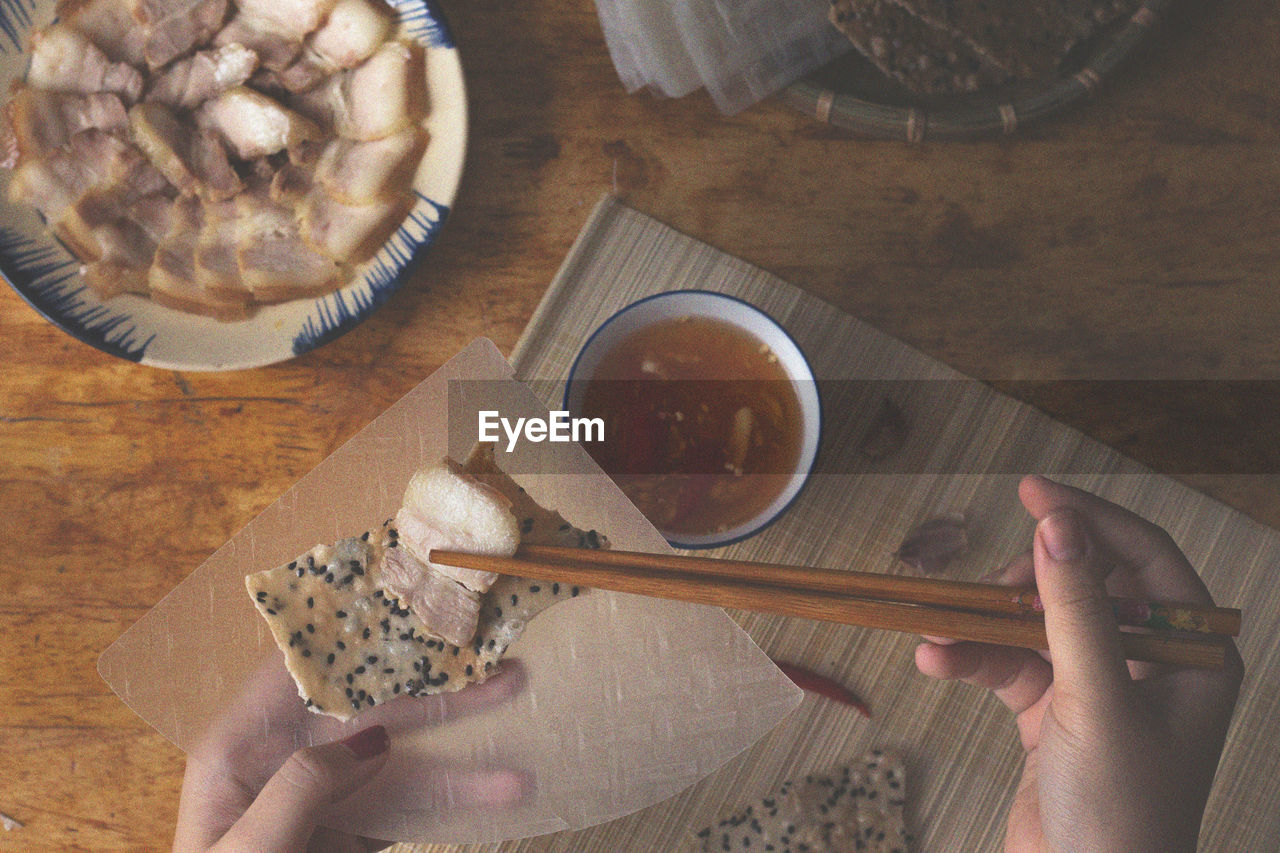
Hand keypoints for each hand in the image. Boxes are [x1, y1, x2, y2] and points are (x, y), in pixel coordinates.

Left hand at [173, 658, 529, 852]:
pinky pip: (410, 801)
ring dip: (460, 744)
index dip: (350, 634)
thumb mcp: (248, 848)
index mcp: (242, 748)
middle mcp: (288, 759)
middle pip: (369, 705)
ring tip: (518, 729)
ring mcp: (328, 796)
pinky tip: (498, 791)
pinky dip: (454, 794)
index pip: (299, 668)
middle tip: (500, 668)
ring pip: (402, 755)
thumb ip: (303, 787)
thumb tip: (374, 739)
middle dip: (435, 688)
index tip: (410, 609)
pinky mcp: (355, 832)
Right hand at [915, 475, 1242, 852]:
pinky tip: (937, 659)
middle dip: (1029, 579)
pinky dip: (973, 659)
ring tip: (943, 627)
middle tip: (990, 579)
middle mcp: (1150, 666)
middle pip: (1085, 586)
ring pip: (1037, 625)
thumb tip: (1058, 526)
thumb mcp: (1097, 700)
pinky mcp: (1053, 715)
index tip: (1031, 490)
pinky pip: (1009, 665)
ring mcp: (1099, 690)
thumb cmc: (1120, 813)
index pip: (1145, 560)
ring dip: (986, 623)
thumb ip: (1076, 610)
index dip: (1090, 518)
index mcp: (1191, 657)